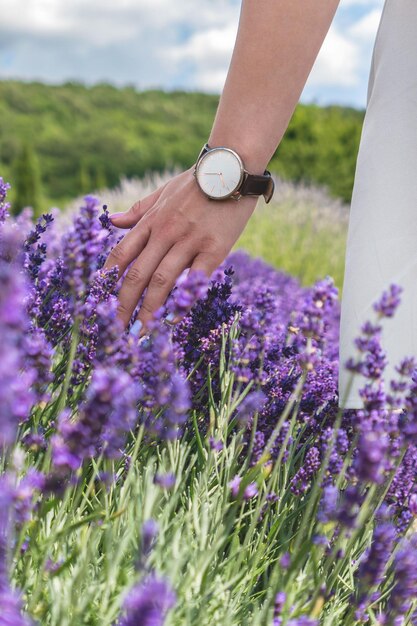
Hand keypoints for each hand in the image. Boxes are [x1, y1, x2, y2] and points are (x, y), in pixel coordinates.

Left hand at [103, 166, 257, 332]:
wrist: (231, 168)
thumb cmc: (197, 182)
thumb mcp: (162, 192)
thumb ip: (138, 210)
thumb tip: (112, 221)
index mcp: (151, 221)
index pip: (121, 254)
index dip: (108, 281)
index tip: (102, 302)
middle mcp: (164, 233)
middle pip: (137, 275)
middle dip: (123, 305)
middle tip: (115, 330)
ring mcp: (188, 242)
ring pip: (161, 281)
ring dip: (148, 310)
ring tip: (141, 333)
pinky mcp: (213, 249)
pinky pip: (194, 281)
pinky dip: (183, 302)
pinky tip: (175, 320)